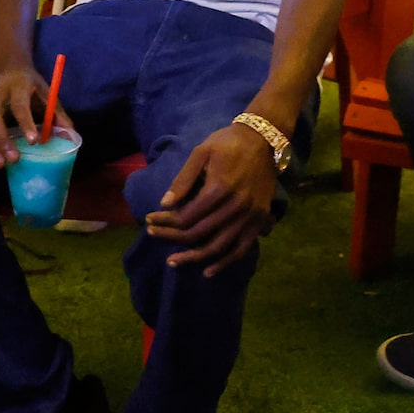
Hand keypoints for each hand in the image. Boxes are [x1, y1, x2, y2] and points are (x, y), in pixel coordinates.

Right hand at [0, 63, 48, 170]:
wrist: (8, 71)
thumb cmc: (31, 86)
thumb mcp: (47, 93)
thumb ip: (57, 114)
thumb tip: (70, 135)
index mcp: (18, 87)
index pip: (19, 104)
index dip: (25, 122)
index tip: (33, 142)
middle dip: (2, 139)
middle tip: (14, 158)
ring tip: (0, 165)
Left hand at [145, 124, 279, 273]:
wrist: (263, 140)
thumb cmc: (227, 143)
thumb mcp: (201, 152)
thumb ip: (183, 179)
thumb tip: (165, 204)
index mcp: (220, 188)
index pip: (186, 216)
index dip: (165, 222)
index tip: (149, 220)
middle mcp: (236, 207)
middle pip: (198, 233)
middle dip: (172, 237)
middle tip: (153, 236)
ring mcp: (250, 217)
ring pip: (218, 246)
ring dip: (194, 257)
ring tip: (173, 262)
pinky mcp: (259, 221)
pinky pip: (242, 249)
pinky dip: (225, 263)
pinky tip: (208, 271)